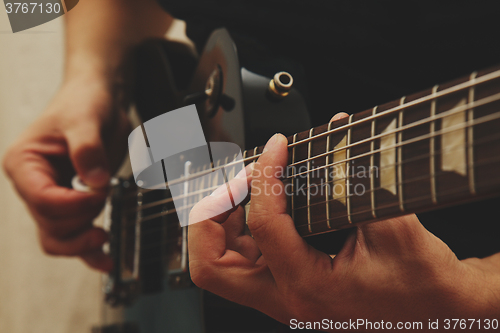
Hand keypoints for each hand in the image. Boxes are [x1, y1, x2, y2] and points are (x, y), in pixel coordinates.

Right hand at [3, 73, 130, 270]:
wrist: (99, 100)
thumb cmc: (85, 103)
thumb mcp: (86, 118)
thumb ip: (88, 149)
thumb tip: (95, 181)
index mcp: (24, 163)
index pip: (41, 198)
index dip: (73, 203)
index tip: (99, 192)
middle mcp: (32, 184)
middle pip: (50, 223)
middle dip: (81, 217)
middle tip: (104, 195)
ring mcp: (50, 197)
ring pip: (57, 237)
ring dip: (81, 242)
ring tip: (104, 234)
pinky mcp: (71, 205)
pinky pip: (72, 237)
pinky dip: (87, 251)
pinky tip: (106, 259)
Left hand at [188, 114, 498, 330]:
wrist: (439, 312)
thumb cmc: (423, 283)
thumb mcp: (396, 228)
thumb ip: (360, 178)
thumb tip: (337, 134)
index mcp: (308, 286)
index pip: (264, 224)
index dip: (265, 175)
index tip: (277, 147)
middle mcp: (286, 298)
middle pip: (210, 266)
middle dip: (210, 216)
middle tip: (234, 181)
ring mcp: (283, 296)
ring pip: (220, 265)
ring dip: (220, 222)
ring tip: (242, 187)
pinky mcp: (289, 287)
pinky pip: (242, 261)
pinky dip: (238, 230)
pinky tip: (258, 204)